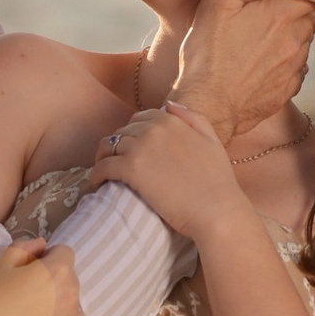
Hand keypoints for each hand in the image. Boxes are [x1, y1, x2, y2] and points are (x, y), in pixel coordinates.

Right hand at [0, 238, 80, 315]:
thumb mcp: (1, 264)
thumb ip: (25, 248)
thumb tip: (42, 244)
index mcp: (58, 270)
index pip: (64, 253)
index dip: (46, 257)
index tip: (28, 270)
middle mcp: (72, 294)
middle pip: (69, 276)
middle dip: (52, 278)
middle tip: (25, 291)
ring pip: (70, 298)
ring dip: (56, 298)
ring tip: (28, 310)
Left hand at [85, 101, 241, 236]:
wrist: (216, 210)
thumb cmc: (218, 181)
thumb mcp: (212, 140)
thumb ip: (193, 118)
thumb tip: (169, 105)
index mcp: (171, 121)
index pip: (140, 119)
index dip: (133, 133)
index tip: (131, 148)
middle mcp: (153, 129)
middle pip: (122, 131)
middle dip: (117, 146)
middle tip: (115, 163)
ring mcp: (140, 148)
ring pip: (109, 146)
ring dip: (103, 158)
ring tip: (103, 173)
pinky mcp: (130, 169)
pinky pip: (103, 166)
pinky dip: (96, 175)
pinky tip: (97, 185)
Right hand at [172, 0, 314, 139]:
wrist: (208, 108)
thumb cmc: (209, 54)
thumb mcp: (218, 3)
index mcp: (284, 15)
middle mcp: (296, 41)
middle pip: (314, 16)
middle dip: (314, 5)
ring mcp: (293, 69)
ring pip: (302, 44)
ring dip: (293, 35)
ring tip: (269, 35)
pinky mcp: (284, 91)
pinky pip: (293, 70)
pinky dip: (284, 61)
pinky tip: (265, 63)